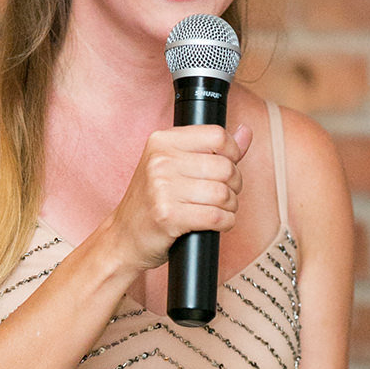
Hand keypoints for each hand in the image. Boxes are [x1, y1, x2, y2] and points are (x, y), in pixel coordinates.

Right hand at [106, 121, 252, 274]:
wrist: (124, 237)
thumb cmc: (152, 202)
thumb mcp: (175, 166)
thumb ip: (212, 149)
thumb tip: (245, 132)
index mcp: (162, 141)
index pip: (217, 135)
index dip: (233, 153)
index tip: (229, 166)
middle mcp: (160, 161)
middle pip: (225, 167)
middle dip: (234, 186)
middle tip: (225, 195)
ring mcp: (162, 188)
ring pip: (223, 194)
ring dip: (230, 207)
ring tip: (219, 210)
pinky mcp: (168, 216)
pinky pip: (216, 217)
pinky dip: (225, 223)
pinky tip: (217, 223)